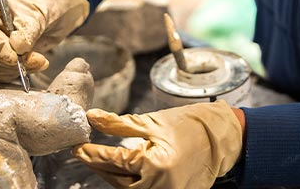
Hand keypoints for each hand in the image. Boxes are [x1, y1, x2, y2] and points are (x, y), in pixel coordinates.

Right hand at [0, 0, 88, 81]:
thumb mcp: (39, 15)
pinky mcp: (3, 60)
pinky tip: (37, 64)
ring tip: (41, 60)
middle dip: (15, 61)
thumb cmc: (46, 6)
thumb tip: (17, 48)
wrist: (58, 14)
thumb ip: (27, 31)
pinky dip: (22, 73)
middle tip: (39, 59)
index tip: (14, 58)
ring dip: (21, 69)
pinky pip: (5, 75)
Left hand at [73, 100, 242, 188]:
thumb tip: (92, 117)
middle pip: (116, 180)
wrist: (222, 138)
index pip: (112, 162)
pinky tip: (123, 170)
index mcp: (155, 164)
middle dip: (99, 166)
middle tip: (86, 153)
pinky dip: (130, 181)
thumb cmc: (190, 125)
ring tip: (102, 160)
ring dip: (112, 176)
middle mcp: (160, 186)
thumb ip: (119, 124)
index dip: (91, 154)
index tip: (77, 147)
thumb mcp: (152, 122)